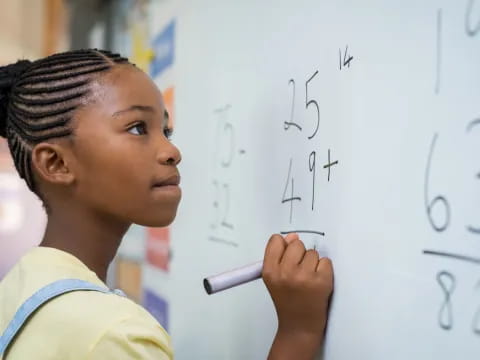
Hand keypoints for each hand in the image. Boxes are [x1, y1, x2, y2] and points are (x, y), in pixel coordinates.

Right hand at [262, 233, 332, 359]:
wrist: (299, 326)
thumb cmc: (287, 301)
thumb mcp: (274, 278)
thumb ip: (280, 255)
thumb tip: (293, 236)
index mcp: (269, 271)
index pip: (276, 240)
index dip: (284, 247)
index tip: (287, 257)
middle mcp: (285, 272)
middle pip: (297, 244)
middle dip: (300, 255)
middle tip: (299, 272)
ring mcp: (304, 277)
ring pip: (313, 253)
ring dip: (313, 263)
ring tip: (308, 280)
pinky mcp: (321, 281)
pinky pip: (326, 262)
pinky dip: (325, 270)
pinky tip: (318, 282)